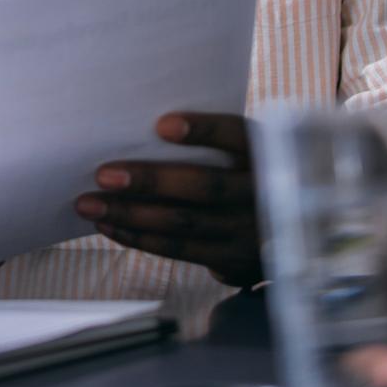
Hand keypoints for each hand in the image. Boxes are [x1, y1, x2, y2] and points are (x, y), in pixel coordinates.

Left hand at [74, 112, 262, 288]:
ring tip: (89, 204)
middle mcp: (262, 194)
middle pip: (203, 187)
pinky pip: (180, 250)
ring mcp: (249, 232)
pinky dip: (140, 238)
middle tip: (103, 175)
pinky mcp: (234, 261)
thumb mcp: (244, 148)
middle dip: (149, 181)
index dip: (203, 131)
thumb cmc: (244, 170)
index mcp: (264, 152)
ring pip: (184, 224)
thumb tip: (145, 128)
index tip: (162, 125)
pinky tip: (109, 225)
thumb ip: (210, 140)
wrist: (297, 228)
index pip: (236, 135)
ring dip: (131, 215)